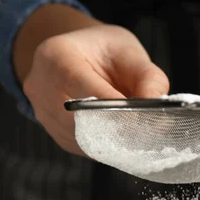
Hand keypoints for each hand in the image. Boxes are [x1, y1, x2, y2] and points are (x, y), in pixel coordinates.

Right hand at [22, 24, 168, 153]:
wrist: (80, 55)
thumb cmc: (105, 51)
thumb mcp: (131, 52)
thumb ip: (149, 77)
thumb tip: (158, 107)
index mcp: (57, 56)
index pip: (85, 91)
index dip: (116, 109)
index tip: (144, 119)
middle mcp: (42, 87)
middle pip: (82, 120)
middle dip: (117, 128)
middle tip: (147, 132)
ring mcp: (44, 114)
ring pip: (84, 139)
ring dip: (114, 141)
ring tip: (137, 133)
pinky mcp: (55, 135)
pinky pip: (83, 147)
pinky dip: (106, 146)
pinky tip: (122, 137)